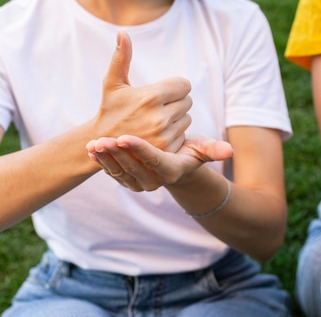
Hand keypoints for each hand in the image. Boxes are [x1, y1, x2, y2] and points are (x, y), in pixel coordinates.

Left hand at [86, 135, 233, 190]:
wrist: (173, 164)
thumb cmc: (188, 152)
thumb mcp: (200, 149)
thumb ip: (213, 150)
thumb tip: (230, 152)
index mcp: (171, 171)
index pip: (154, 160)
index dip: (140, 149)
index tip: (124, 137)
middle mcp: (154, 181)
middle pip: (133, 166)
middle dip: (117, 153)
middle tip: (103, 139)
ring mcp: (139, 183)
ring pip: (119, 171)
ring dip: (106, 158)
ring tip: (94, 143)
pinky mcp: (126, 181)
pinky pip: (112, 173)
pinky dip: (101, 162)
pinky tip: (91, 149)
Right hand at [93, 31, 192, 151]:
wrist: (102, 144)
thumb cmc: (110, 109)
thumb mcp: (113, 83)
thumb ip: (121, 57)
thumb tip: (122, 32)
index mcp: (150, 97)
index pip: (184, 84)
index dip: (175, 86)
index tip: (162, 91)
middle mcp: (159, 117)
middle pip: (188, 101)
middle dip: (176, 101)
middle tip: (157, 106)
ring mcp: (164, 136)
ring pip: (187, 118)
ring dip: (177, 117)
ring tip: (156, 120)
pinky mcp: (166, 151)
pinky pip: (184, 134)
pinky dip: (175, 133)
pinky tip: (158, 133)